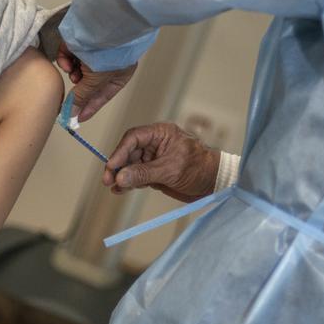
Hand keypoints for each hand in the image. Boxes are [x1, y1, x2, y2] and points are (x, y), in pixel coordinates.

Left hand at [55, 42, 135, 121]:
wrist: (105, 24)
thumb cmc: (109, 54)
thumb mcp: (96, 81)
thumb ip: (82, 97)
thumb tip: (71, 115)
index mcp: (119, 74)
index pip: (102, 95)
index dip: (89, 107)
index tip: (76, 117)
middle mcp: (107, 62)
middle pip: (88, 81)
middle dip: (79, 86)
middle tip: (73, 91)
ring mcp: (94, 49)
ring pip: (77, 66)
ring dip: (72, 72)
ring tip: (73, 72)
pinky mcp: (80, 38)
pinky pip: (70, 52)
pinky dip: (66, 58)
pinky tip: (68, 60)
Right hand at [103, 123, 219, 202]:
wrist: (214, 184)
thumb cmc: (199, 168)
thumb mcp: (170, 170)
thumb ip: (144, 173)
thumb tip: (121, 177)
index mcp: (160, 133)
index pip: (134, 138)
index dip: (120, 151)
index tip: (111, 166)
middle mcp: (155, 144)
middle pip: (128, 152)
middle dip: (118, 166)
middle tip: (108, 180)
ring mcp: (154, 159)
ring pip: (131, 165)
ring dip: (122, 176)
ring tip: (114, 188)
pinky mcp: (155, 173)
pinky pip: (137, 176)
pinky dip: (129, 183)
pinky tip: (121, 190)